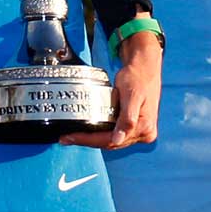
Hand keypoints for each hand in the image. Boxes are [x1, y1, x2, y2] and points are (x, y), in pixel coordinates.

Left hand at [59, 29, 161, 149]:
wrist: (144, 68)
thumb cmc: (138, 77)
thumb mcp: (131, 95)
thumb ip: (127, 119)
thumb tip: (117, 140)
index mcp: (144, 128)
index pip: (112, 140)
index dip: (89, 140)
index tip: (71, 137)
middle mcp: (144, 133)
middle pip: (110, 143)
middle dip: (87, 141)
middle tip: (66, 138)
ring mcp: (140, 131)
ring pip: (111, 141)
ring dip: (92, 139)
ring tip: (72, 136)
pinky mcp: (134, 127)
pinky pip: (113, 134)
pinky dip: (100, 133)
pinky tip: (87, 132)